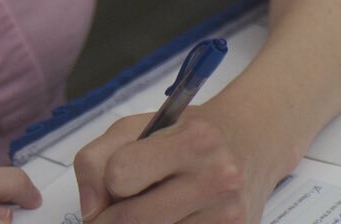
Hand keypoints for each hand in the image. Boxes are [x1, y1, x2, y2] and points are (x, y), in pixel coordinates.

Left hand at [71, 104, 271, 223]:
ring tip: (151, 208)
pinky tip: (173, 218)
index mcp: (193, 140)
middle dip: (111, 220)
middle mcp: (218, 178)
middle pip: (132, 220)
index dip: (108, 183)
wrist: (251, 141)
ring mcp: (229, 215)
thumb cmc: (187, 132)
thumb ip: (97, 160)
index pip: (119, 175)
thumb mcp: (138, 126)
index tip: (115, 183)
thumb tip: (90, 211)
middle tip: (111, 215)